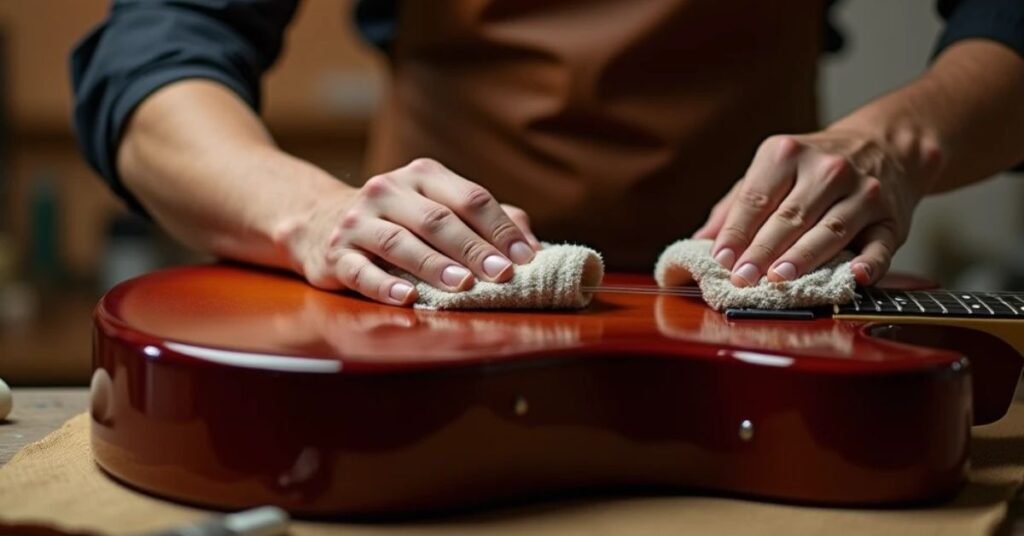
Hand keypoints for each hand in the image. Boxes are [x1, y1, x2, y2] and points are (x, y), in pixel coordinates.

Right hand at [275, 158, 540, 305]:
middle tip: (502, 274)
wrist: (320, 221)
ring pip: (400, 242)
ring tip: (462, 284)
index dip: (500, 228)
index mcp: (422, 176)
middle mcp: (388, 191)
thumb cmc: (400, 221)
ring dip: (434, 265)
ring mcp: (359, 221)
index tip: (525, 258)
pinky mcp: (335, 253)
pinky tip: (407, 297)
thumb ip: (486, 222)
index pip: (470, 198)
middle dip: (474, 248)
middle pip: (438, 220)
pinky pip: (361, 270)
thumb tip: (532, 247)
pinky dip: (385, 285)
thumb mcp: (439, 208)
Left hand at [694, 130, 940, 286]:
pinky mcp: (891, 219)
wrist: (885, 145)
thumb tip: (700, 241)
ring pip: (829, 230)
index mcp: (787, 154)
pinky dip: (870, 263)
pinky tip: (856, 276)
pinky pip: (880, 245)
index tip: (721, 260)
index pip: (756, 198)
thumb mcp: (771, 170)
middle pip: (789, 217)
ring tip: (779, 279)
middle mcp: (827, 169)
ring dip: (802, 257)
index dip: (736, 232)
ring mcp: (863, 193)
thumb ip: (735, 205)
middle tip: (742, 278)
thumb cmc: (814, 168)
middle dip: (762, 251)